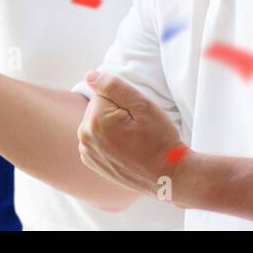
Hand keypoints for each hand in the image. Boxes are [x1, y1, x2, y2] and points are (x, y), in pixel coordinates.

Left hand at [77, 70, 182, 196]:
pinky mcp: (91, 161)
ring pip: (97, 122)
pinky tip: (124, 149)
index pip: (104, 92)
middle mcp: (85, 137)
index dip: (124, 100)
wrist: (167, 176)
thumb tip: (90, 76)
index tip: (137, 117)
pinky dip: (108, 139)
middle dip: (115, 112)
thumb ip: (113, 86)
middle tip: (137, 128)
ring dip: (111, 125)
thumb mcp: (142, 105)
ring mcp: (87, 151)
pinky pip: (96, 138)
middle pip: (98, 107)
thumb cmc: (158, 139)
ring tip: (132, 139)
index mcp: (95, 121)